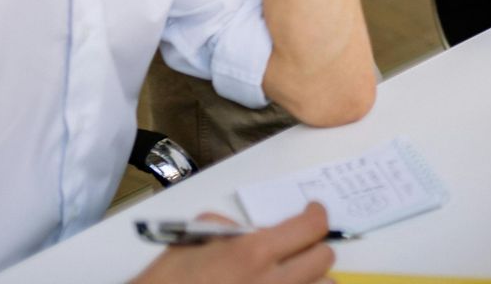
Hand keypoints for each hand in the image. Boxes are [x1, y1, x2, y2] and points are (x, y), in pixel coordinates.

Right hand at [130, 206, 332, 283]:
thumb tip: (251, 230)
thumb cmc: (165, 282)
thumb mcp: (192, 238)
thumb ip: (229, 227)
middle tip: (297, 248)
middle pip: (325, 259)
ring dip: (311, 280)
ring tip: (289, 277)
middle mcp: (271, 282)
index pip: (311, 228)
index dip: (317, 216)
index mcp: (253, 253)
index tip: (312, 214)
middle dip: (314, 248)